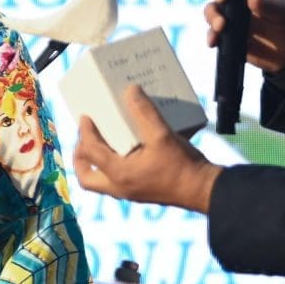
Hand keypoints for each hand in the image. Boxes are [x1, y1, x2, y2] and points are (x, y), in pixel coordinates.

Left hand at [73, 84, 221, 212]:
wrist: (204, 190)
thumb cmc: (182, 165)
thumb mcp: (162, 135)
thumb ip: (145, 113)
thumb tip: (130, 91)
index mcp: (119, 174)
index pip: (90, 152)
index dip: (84, 133)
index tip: (85, 117)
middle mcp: (119, 187)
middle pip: (86, 177)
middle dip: (80, 157)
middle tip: (85, 138)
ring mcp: (128, 193)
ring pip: (98, 182)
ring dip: (94, 164)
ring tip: (100, 143)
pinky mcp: (139, 193)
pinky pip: (114, 182)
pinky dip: (110, 167)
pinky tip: (123, 151)